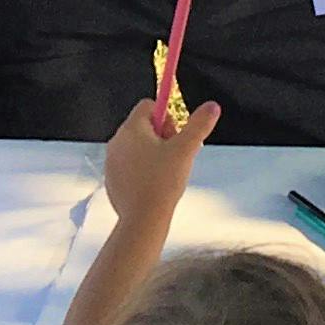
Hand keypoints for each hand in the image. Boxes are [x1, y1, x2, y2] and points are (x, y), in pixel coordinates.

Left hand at [102, 89, 218, 234]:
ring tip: (165, 173)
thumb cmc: (163, 182)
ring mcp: (111, 160)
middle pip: (143, 126)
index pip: (147, 106)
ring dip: (153, 154)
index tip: (176, 137)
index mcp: (131, 129)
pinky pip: (129, 165)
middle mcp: (116, 141)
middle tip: (174, 156)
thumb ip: (199, 125)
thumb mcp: (186, 150)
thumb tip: (212, 106)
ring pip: (137, 147)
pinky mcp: (111, 178)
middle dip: (162, 137)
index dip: (166, 117)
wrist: (142, 219)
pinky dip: (142, 170)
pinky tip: (153, 185)